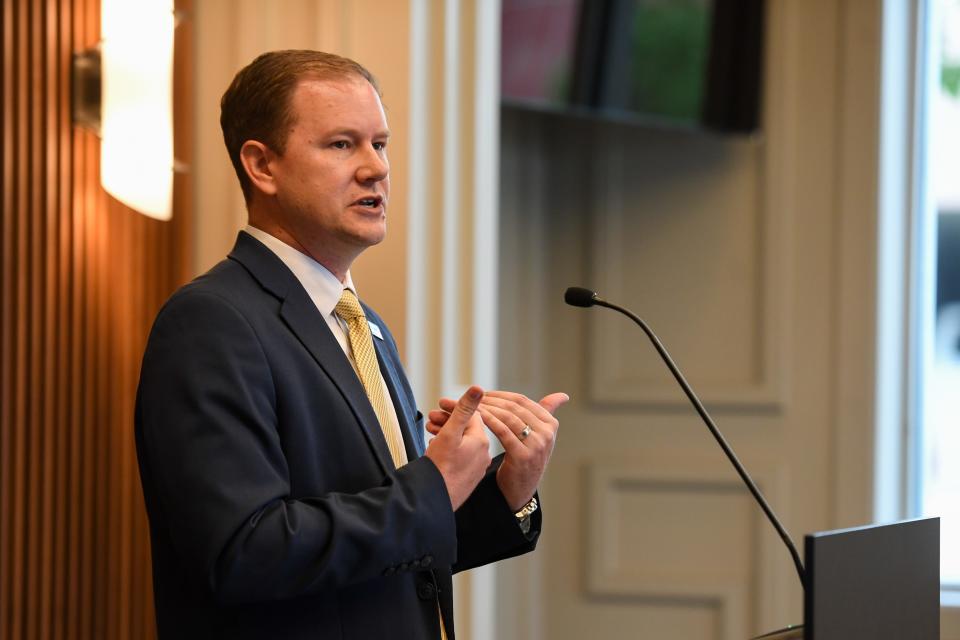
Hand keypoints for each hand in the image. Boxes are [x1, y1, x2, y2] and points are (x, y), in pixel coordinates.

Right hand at [423, 386, 492, 510]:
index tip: (438, 406)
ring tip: (429, 432)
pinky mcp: (467, 479)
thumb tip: (478, 388)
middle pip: (466, 429)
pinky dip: (448, 449)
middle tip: (430, 419)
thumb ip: (464, 409)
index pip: (471, 415)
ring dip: (446, 435)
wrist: (433, 501)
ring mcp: (475, 468)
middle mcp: (483, 454)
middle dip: (448, 421)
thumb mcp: (450, 433)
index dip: (453, 408)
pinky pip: (460, 457)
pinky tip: (435, 448)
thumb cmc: (440, 468)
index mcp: (481, 441)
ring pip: (462, 443)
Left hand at [429, 390, 568, 510]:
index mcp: (551, 424)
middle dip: (492, 400)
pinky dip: (488, 421)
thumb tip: (564, 395)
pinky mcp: (523, 456)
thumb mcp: (540, 434)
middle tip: (473, 397)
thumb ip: (547, 413)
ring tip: (472, 406)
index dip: (501, 395)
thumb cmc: (526, 457)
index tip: (483, 393)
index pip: (522, 401)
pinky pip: (502, 431)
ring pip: (508, 417)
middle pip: (514, 408)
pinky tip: (477, 417)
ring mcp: (537, 445)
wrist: (521, 488)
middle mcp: (547, 434)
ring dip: (488, 409)